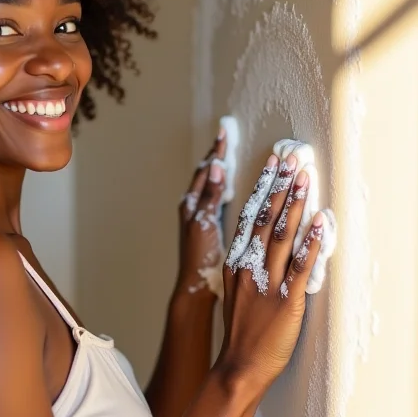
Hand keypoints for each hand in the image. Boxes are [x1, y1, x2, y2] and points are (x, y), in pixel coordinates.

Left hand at [174, 128, 227, 300]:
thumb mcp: (205, 223)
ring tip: (225, 154)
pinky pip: (212, 197)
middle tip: (225, 137)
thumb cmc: (198, 256)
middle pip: (205, 173)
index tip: (224, 132)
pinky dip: (219, 185)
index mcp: (191, 203)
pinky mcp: (204, 225)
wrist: (195, 284)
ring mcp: (197, 216)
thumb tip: (216, 166)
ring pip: (208, 185)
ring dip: (216, 169)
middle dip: (215, 155)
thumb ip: (210, 196)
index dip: (215, 152)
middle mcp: (192, 207)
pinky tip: (226, 186)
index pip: (205, 170)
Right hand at [216, 152, 325, 391]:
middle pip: (264, 218)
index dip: (263, 187)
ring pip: (281, 236)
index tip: (273, 163)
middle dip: (279, 185)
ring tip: (304, 178)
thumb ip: (248, 264)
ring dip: (294, 205)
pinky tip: (319, 222)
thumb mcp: (236, 290)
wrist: (239, 365)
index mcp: (237, 262)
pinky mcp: (286, 300)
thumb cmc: (242, 330)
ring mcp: (267, 282)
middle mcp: (249, 266)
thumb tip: (265, 240)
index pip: (250, 216)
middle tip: (291, 158)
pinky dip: (311, 243)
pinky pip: (301, 267)